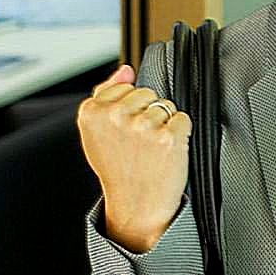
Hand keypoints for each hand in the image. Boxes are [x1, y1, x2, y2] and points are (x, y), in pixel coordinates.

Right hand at [77, 65, 190, 252]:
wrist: (136, 205)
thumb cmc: (118, 169)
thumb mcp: (97, 132)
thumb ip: (107, 94)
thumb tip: (125, 70)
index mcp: (92, 112)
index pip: (125, 87)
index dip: (129, 109)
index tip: (124, 132)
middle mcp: (115, 116)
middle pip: (147, 93)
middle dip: (147, 114)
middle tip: (139, 143)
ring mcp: (142, 126)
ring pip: (166, 105)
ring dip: (164, 125)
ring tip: (151, 149)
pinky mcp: (168, 137)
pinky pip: (183, 120)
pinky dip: (180, 135)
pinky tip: (166, 152)